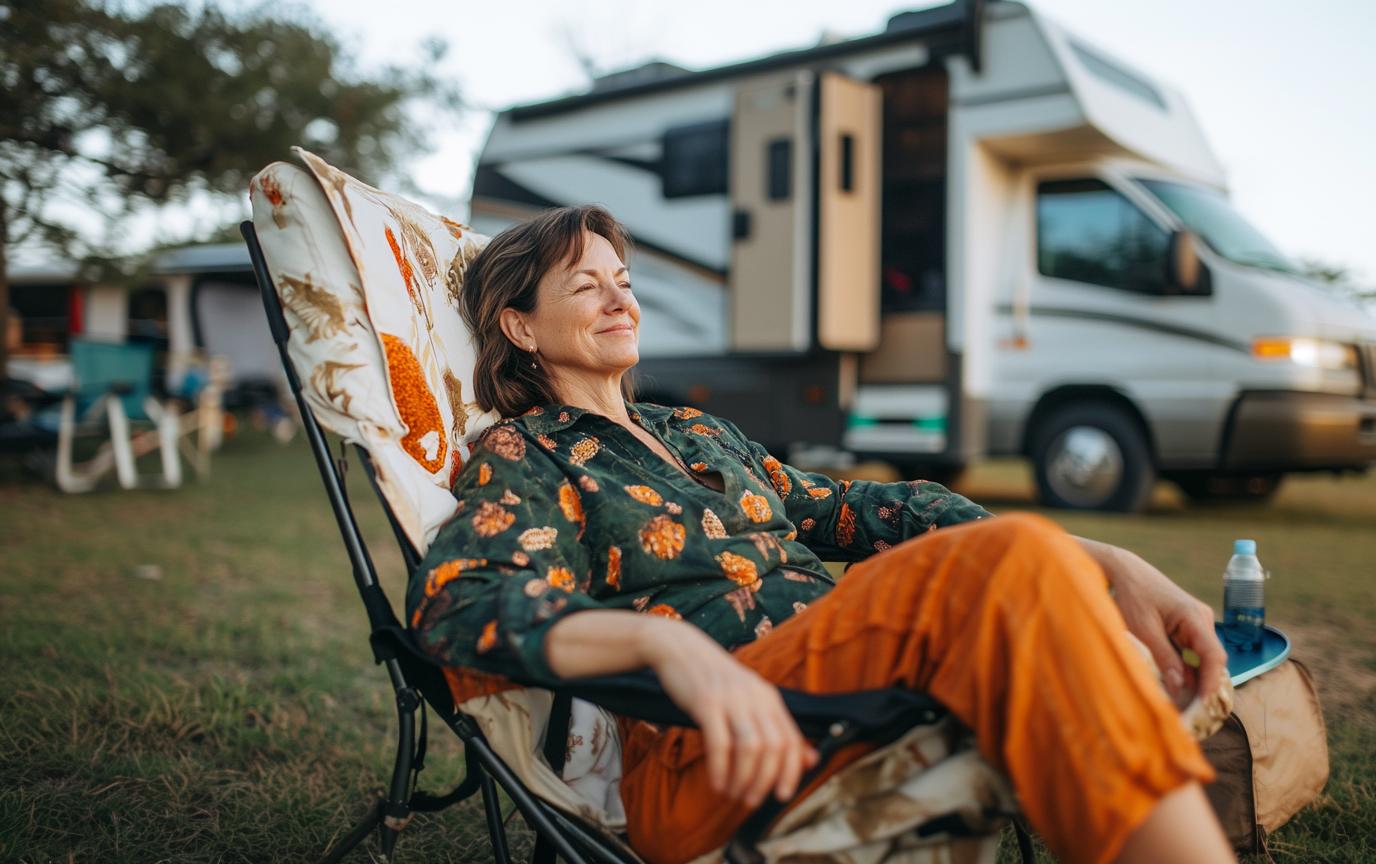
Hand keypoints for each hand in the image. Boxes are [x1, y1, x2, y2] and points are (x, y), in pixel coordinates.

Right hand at [642, 621, 819, 806]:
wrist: (679, 647)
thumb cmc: (712, 680)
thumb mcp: (748, 699)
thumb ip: (776, 728)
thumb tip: (810, 760)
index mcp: (768, 696)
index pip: (792, 740)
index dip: (791, 772)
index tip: (781, 796)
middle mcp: (755, 696)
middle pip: (774, 747)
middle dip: (764, 781)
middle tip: (750, 800)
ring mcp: (731, 698)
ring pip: (750, 747)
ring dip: (743, 778)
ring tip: (732, 793)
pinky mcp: (706, 701)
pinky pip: (719, 743)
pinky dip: (720, 768)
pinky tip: (716, 782)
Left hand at [1076, 538, 1227, 708]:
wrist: (1126, 571)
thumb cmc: (1133, 596)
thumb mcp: (1143, 630)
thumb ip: (1164, 658)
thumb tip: (1181, 688)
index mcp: (1195, 617)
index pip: (1214, 657)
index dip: (1211, 684)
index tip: (1203, 706)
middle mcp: (1202, 621)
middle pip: (1210, 662)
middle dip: (1202, 688)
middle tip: (1189, 715)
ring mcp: (1196, 624)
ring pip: (1201, 661)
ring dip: (1192, 681)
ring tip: (1180, 706)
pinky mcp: (1187, 628)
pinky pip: (1191, 654)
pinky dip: (1185, 671)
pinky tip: (1175, 687)